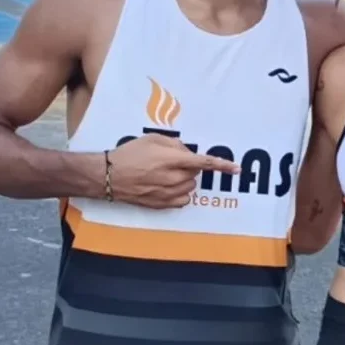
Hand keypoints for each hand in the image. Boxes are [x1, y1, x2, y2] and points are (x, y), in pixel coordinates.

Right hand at [106, 133, 240, 208]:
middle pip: (195, 174)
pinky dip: (180, 193)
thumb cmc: (128, 154)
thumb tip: (187, 152)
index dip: (222, 165)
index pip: (203, 162)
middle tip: (171, 161)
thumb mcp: (152, 139)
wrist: (108, 176)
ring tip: (165, 174)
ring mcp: (167, 194)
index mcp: (171, 159)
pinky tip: (166, 186)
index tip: (236, 169)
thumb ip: (174, 144)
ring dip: (184, 180)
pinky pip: (182, 201)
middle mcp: (171, 178)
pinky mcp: (161, 205)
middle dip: (189, 167)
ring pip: (190, 188)